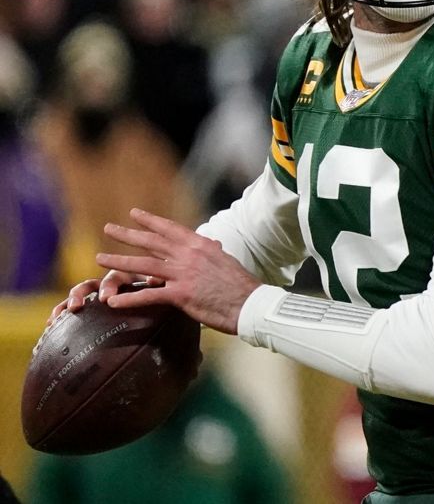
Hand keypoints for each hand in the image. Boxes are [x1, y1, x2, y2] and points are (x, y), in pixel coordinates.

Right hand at [46, 271, 157, 325]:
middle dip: (82, 293)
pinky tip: (50, 325)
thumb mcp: (164, 290)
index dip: (109, 286)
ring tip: (58, 316)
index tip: (106, 299)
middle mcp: (112, 284)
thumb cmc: (166, 297)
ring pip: (79, 294)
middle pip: (93, 284)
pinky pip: (72, 309)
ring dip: (68, 301)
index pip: (117, 277)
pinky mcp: (92, 307)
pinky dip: (61, 314)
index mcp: (131, 276)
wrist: (165, 304)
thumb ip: (160, 286)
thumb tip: (156, 280)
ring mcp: (99, 294)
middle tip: (77, 306)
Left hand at [94, 208, 263, 334]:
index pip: (170, 229)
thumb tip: (210, 242)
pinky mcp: (180, 295)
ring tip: (99, 259)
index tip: (134, 213)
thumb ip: (212, 251)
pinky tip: (113, 301)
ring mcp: (183, 274)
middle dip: (127, 234)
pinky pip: (149, 295)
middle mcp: (188, 256)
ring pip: (144, 265)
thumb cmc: (239, 284)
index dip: (150, 221)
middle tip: (108, 228)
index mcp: (200, 246)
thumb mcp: (225, 261)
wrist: (249, 304)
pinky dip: (129, 298)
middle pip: (152, 242)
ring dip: (119, 261)